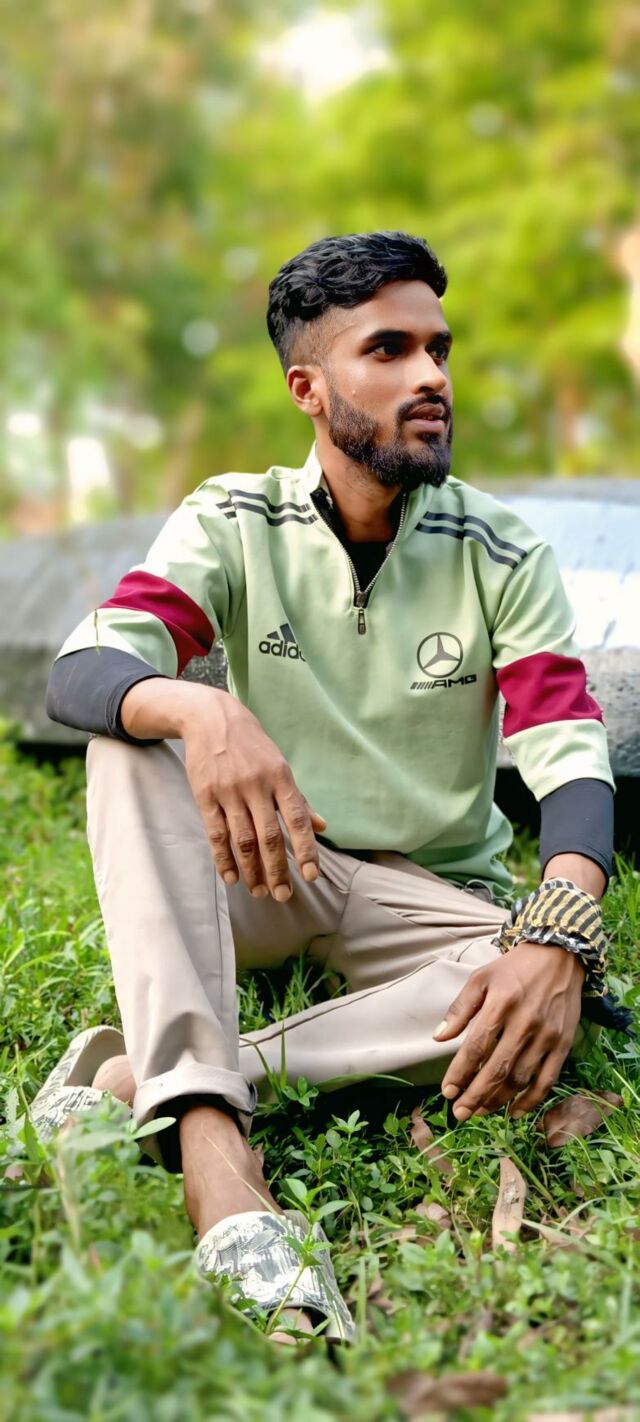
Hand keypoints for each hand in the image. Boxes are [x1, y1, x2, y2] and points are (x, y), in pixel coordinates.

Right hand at [182, 688, 325, 900]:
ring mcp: (229, 791)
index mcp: (280, 777)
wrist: (211, 719)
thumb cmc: (252, 746)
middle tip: (282, 895)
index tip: (311, 876)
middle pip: (268, 836)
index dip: (306, 849)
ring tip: (259, 892)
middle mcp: (256, 785)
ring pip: (242, 840)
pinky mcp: (205, 796)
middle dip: (277, 869)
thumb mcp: (279, 765)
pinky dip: (223, 859)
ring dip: (251, 870)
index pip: (297, 818)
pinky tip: (232, 878)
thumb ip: (299, 800)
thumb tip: (323, 827)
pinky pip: (216, 833)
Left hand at [434, 943, 584, 1119]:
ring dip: (498, 1099)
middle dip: (476, 1095)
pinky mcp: (563, 1043)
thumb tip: (438, 1037)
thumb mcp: (481, 978)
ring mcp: (547, 1035)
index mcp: (501, 1003)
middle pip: (498, 1068)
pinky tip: (514, 1112)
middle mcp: (526, 1022)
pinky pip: (547, 1080)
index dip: (460, 1073)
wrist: (560, 956)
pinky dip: (531, 1100)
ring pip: (520, 1078)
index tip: (447, 1092)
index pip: (477, 1046)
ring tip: (480, 1111)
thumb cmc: (514, 968)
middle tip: (459, 1113)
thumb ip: (460, 1009)